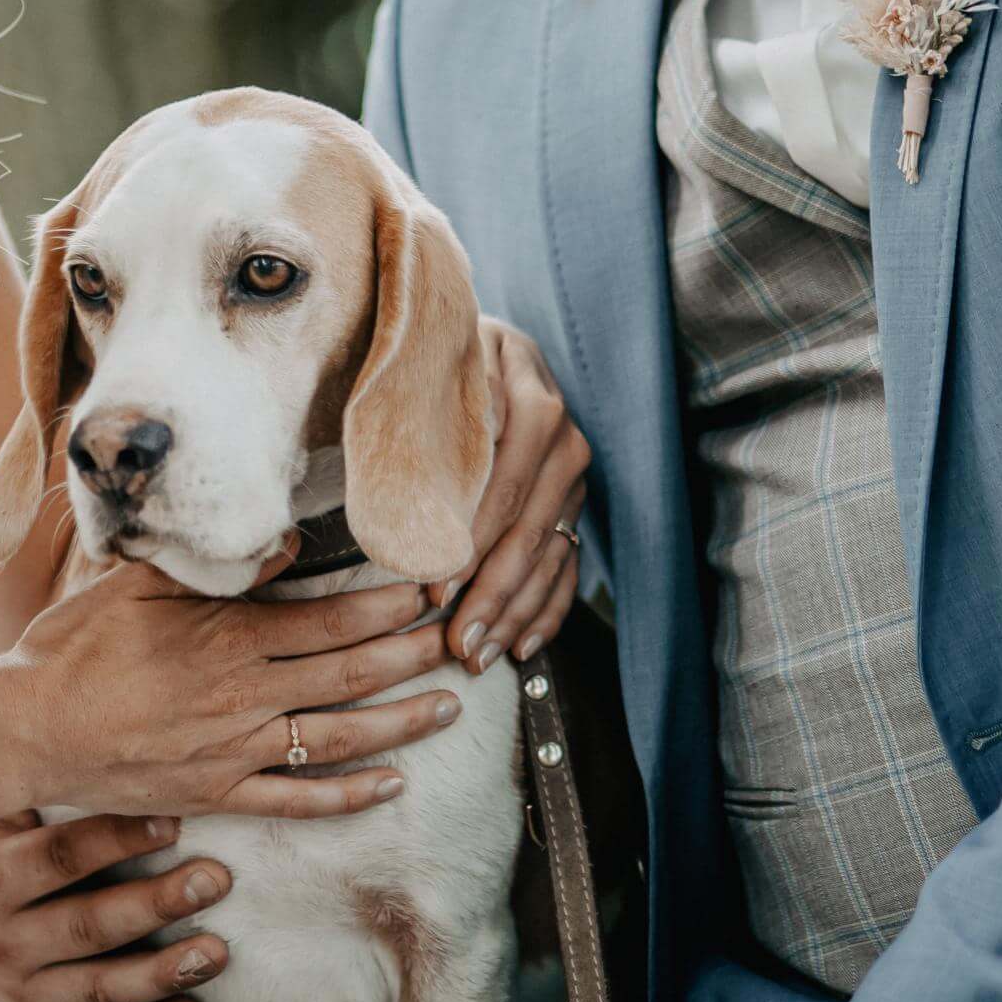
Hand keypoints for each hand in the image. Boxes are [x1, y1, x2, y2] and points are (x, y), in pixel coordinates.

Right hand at [0, 552, 458, 818]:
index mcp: (225, 637)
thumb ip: (212, 564)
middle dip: (411, 655)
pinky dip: (347, 796)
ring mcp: (233, 750)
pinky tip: (391, 786)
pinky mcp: (217, 794)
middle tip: (463, 637)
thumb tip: (284, 540)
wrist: (25, 729)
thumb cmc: (73, 647)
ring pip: (335, 737)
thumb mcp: (136, 583)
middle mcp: (240, 695)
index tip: (432, 589)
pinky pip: (296, 800)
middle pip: (347, 675)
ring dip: (400, 722)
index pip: (327, 620)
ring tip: (449, 706)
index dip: (386, 606)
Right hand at [0, 809, 231, 1001]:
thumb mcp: (3, 805)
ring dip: (161, 974)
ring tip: (216, 954)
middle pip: (87, 928)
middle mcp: (1, 941)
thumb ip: (55, 790)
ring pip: (98, 990)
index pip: (61, 859)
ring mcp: (18, 989)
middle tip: (215, 880)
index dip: (118, 840)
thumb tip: (131, 759)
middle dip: (156, 904)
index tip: (177, 821)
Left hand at [441, 316, 588, 673]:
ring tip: (477, 656)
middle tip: (456, 643)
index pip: (503, 488)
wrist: (493, 345)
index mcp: (535, 404)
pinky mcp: (574, 505)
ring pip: (548, 558)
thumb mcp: (442, 361)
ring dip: (513, 615)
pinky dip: (546, 612)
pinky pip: (567, 568)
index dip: (468, 544)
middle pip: (527, 532)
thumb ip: (438, 404)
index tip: (432, 590)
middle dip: (490, 595)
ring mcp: (574, 479)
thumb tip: (427, 465)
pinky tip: (519, 647)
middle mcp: (565, 443)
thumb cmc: (448, 359)